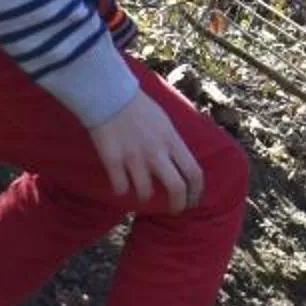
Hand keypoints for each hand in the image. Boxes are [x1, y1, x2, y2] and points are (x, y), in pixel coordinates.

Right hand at [90, 90, 202, 209]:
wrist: (109, 96)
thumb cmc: (139, 107)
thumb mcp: (165, 123)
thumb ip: (173, 144)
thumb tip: (181, 164)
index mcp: (172, 141)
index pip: (194, 173)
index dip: (196, 192)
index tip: (193, 200)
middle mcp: (157, 153)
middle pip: (176, 188)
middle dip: (178, 204)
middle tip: (174, 209)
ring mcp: (135, 159)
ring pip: (145, 193)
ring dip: (144, 197)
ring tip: (141, 192)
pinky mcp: (113, 162)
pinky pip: (120, 188)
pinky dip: (121, 190)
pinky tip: (120, 184)